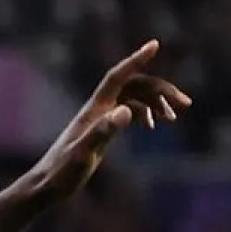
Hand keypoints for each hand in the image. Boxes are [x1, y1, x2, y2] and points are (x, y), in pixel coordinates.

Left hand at [26, 40, 189, 200]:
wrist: (45, 187)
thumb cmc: (62, 173)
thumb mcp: (84, 154)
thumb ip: (103, 132)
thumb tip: (127, 112)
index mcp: (94, 110)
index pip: (117, 77)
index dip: (135, 60)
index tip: (154, 44)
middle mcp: (96, 110)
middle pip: (133, 87)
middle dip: (160, 90)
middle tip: (185, 104)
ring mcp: (98, 120)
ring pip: (132, 99)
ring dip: (155, 102)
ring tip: (174, 118)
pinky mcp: (99, 132)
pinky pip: (126, 112)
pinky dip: (143, 113)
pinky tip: (152, 126)